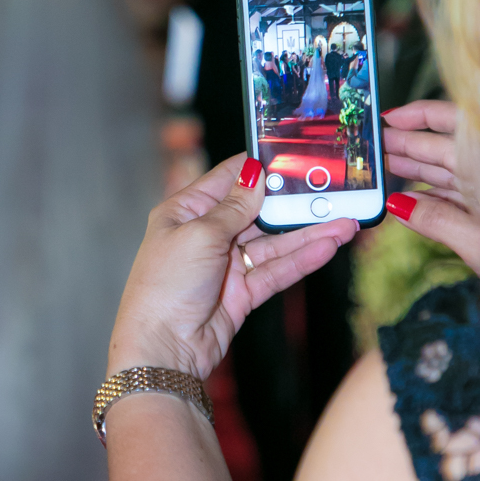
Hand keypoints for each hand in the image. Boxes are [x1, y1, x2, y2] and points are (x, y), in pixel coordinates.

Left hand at [107, 154, 357, 381]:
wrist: (162, 351)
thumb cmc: (166, 286)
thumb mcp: (200, 235)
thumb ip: (233, 207)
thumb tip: (254, 174)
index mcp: (185, 210)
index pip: (226, 178)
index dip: (257, 167)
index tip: (290, 156)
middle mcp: (206, 233)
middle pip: (256, 211)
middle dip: (292, 203)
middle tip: (331, 191)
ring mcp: (226, 263)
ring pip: (273, 243)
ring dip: (308, 234)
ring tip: (345, 224)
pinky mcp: (242, 292)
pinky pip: (276, 270)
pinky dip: (302, 260)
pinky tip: (328, 247)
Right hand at [383, 101, 479, 274]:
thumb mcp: (475, 242)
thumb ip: (434, 219)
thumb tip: (400, 206)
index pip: (445, 118)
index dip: (414, 114)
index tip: (388, 118)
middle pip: (445, 144)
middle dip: (409, 145)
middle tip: (377, 148)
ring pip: (453, 169)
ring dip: (420, 170)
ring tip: (389, 171)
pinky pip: (464, 192)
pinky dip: (440, 194)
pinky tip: (417, 201)